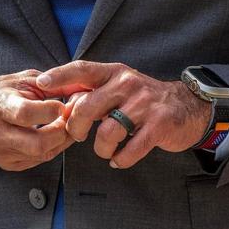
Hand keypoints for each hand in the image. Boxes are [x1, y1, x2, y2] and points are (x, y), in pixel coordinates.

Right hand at [0, 69, 76, 171]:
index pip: (25, 113)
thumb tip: (76, 92)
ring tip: (65, 125)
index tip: (63, 104)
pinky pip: (38, 160)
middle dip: (61, 132)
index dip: (50, 111)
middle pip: (37, 143)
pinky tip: (54, 134)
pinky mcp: (7, 164)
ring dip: (61, 141)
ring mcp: (0, 152)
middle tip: (70, 119)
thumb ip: (47, 85)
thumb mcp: (20, 80)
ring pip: (41, 155)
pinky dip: (52, 148)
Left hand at [35, 61, 211, 169]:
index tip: (40, 84)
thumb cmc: (143, 99)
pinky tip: (120, 159)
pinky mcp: (159, 125)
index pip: (82, 70)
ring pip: (107, 132)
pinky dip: (121, 159)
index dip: (59, 76)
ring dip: (101, 148)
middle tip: (76, 135)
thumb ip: (91, 90)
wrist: (188, 107)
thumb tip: (56, 99)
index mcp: (114, 73)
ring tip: (106, 151)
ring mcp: (144, 104)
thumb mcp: (118, 85)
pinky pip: (131, 150)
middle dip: (75, 127)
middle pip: (87, 106)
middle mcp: (127, 84)